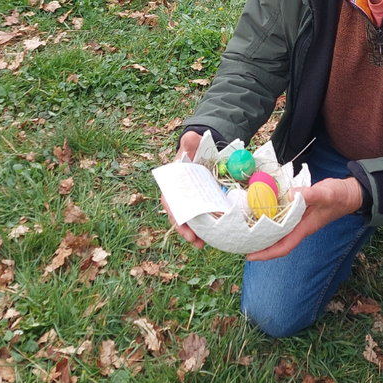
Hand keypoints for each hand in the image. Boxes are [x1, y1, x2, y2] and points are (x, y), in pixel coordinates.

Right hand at [161, 131, 205, 248]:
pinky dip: (206, 230)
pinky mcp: (203, 207)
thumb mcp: (192, 144)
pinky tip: (214, 238)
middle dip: (184, 230)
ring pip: (190, 222)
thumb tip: (190, 137)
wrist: (204, 154)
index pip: (169, 201)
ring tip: (202, 245)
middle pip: (178, 216)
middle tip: (194, 240)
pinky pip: (203, 220)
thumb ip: (190, 142)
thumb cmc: (194, 151)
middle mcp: (179, 196)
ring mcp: (191, 203)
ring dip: (194, 234)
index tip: (179, 221)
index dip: (173, 212)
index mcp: (172, 184)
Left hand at [246, 177, 363, 261]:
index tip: (250, 256)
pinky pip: (282, 217)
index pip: (283, 246)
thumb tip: (291, 196)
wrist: (350, 193)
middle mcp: (300, 226)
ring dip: (263, 232)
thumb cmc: (339, 196)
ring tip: (245, 230)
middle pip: (277, 242)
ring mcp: (299, 219)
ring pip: (278, 230)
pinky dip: (270, 216)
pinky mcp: (299, 210)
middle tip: (241, 242)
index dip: (267, 253)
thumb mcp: (326, 194)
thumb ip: (310, 195)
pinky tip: (261, 210)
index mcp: (304, 228)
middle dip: (260, 245)